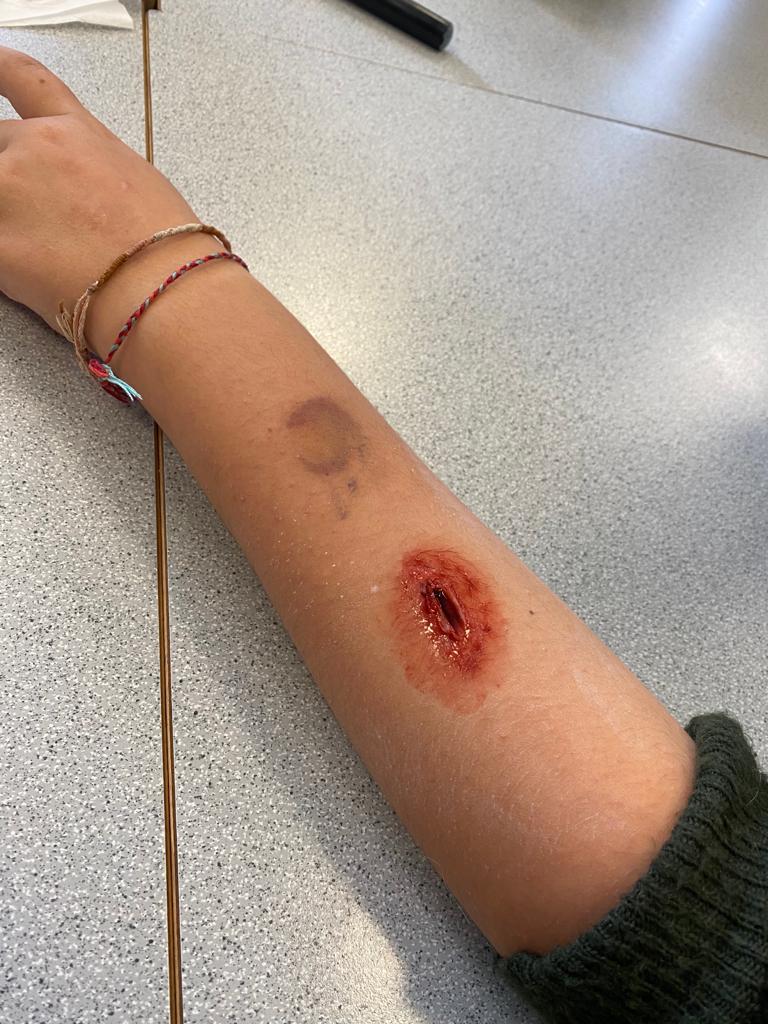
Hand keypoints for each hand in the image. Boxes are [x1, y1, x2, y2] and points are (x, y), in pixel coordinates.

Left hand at [0, 46, 195, 330]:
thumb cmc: (169, 249)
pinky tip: (41, 277)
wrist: (164, 291)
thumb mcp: (141, 183)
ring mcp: (7, 194)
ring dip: (13, 222)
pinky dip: (12, 261)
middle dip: (13, 180)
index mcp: (76, 134)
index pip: (24, 80)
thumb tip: (83, 193)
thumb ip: (94, 172)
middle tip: (47, 222)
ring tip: (52, 256)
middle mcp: (36, 151)